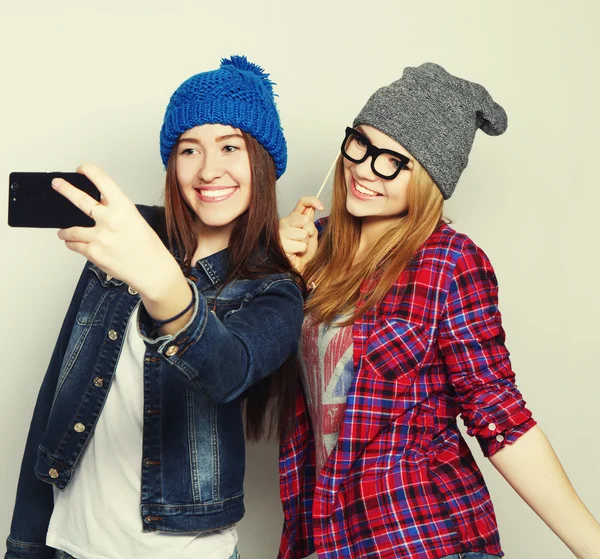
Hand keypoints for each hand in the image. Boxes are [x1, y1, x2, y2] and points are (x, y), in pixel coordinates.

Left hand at [53, 163, 180, 298]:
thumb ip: (115, 210)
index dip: (88, 170)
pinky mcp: (94, 252)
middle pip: (79, 199)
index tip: (82, 169)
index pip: (101, 180)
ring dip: (65, 230)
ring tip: (64, 231)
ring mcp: (100, 236)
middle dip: (65, 189)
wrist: (153, 270)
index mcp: (124, 207)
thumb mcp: (135, 220)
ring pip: (71, 229)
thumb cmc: (148, 247)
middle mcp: (110, 219)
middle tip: (57, 184)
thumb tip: (97, 202)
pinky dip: (73, 244)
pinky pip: (74, 245)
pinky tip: (76, 244)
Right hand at [279, 196, 322, 273]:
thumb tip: (312, 211)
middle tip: (305, 240)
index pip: (303, 202)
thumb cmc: (303, 253)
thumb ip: (310, 223)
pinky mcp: (281, 243)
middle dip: (310, 232)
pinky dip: (302, 251)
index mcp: (293, 218)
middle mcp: (285, 222)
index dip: (313, 201)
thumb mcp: (311, 235)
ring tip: (299, 248)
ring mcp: (281, 232)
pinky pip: (300, 245)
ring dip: (305, 243)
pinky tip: (295, 253)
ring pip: (304, 233)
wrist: (295, 267)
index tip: (322, 207)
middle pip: (305, 220)